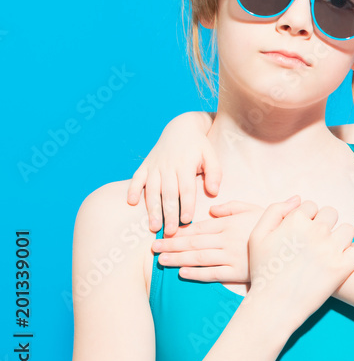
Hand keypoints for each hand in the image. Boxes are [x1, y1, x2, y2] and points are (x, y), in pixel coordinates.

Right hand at [126, 111, 218, 235]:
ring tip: (154, 227)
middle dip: (169, 214)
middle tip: (170, 232)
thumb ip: (215, 173)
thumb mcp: (211, 155)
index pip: (186, 188)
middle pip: (168, 193)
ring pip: (152, 190)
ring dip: (152, 209)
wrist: (181, 128)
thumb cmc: (199, 146)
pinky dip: (132, 189)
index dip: (186, 205)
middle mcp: (169, 166)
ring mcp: (155, 166)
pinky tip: (131, 203)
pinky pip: (137, 178)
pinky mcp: (145, 165)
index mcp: (186, 164)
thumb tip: (214, 192)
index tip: (187, 220)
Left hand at [153, 200, 262, 282]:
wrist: (293, 243)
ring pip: (199, 257)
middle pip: (194, 242)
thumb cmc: (272, 225)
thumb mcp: (253, 209)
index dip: (179, 231)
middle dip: (172, 245)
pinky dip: (197, 274)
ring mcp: (232, 256)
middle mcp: (227, 239)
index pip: (198, 227)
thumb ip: (232, 207)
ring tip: (161, 260)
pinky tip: (182, 273)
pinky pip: (213, 274)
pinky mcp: (238, 272)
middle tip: (153, 248)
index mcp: (229, 223)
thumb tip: (212, 209)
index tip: (163, 234)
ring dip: (178, 259)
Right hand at [246, 198, 353, 328]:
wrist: (273, 306)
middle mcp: (315, 231)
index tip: (302, 232)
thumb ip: (275, 211)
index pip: (311, 205)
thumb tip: (298, 198)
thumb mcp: (257, 236)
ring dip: (341, 236)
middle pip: (331, 213)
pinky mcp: (343, 267)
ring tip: (330, 250)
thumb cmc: (263, 271)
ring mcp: (331, 249)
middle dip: (324, 224)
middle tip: (316, 242)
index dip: (306, 218)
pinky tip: (349, 254)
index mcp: (295, 221)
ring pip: (348, 229)